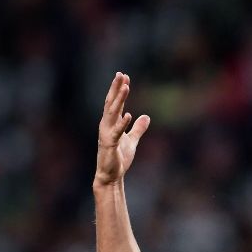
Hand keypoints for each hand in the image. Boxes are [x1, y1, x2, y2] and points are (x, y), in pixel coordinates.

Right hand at [94, 72, 149, 186]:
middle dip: (116, 89)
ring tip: (125, 88)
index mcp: (111, 124)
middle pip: (111, 103)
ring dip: (119, 100)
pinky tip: (128, 115)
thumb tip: (146, 116)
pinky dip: (122, 123)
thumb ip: (138, 129)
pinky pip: (116, 132)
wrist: (111, 176)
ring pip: (112, 114)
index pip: (114, 103)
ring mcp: (107, 135)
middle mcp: (106, 126)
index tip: (124, 76)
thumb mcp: (132, 141)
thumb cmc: (119, 159)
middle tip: (121, 74)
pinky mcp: (109, 145)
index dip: (118, 89)